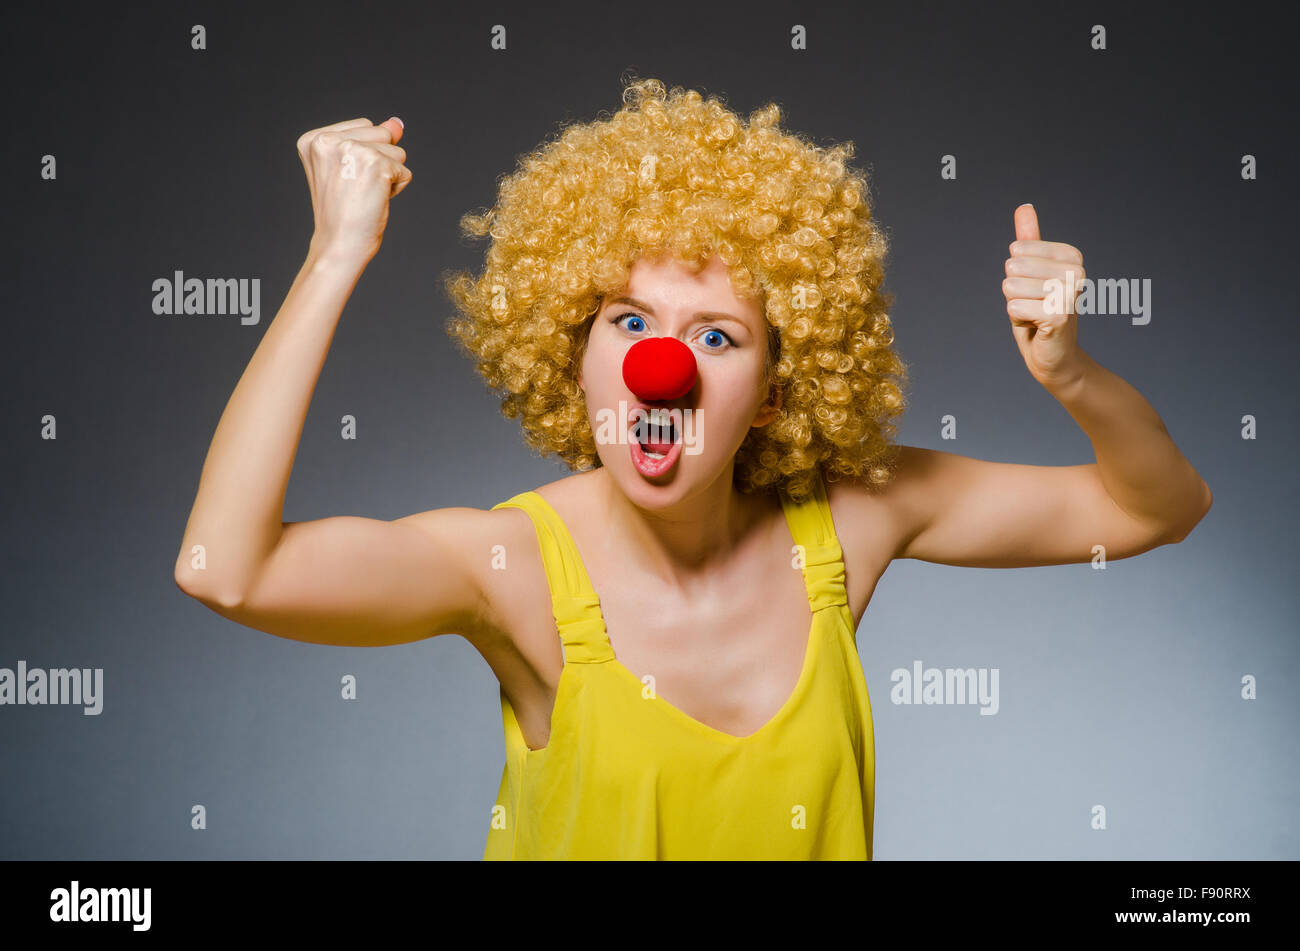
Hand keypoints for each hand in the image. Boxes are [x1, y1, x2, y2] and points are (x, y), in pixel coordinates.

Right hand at [297, 116, 410, 264]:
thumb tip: (397, 123)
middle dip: (380, 161)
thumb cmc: (343, 211)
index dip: (366, 154)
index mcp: (314, 139)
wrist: (339, 244)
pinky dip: (397, 188)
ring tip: (364, 194)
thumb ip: (373, 139)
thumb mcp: (353, 168)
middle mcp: (328, 140)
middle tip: (356, 189)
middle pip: (382, 133)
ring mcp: (352, 150)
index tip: (346, 179)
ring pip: (397, 151)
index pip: (365, 125)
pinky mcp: (375, 165)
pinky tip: (375, 201)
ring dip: (389, 176)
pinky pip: (404, 171)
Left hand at [1002, 204, 1087, 390]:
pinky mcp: (1059, 316)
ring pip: (1010, 287)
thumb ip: (1029, 241)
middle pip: (1012, 267)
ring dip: (1016, 306)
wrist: (1054, 355)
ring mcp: (1069, 294)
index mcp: (1071, 256)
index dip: (1017, 273)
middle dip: (1014, 291)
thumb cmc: (1040, 313)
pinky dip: (1017, 320)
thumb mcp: (1031, 273)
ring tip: (1035, 315)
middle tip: (1033, 305)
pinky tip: (1036, 326)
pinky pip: (1013, 307)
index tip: (1035, 289)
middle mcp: (1076, 271)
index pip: (1017, 249)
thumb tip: (1024, 207)